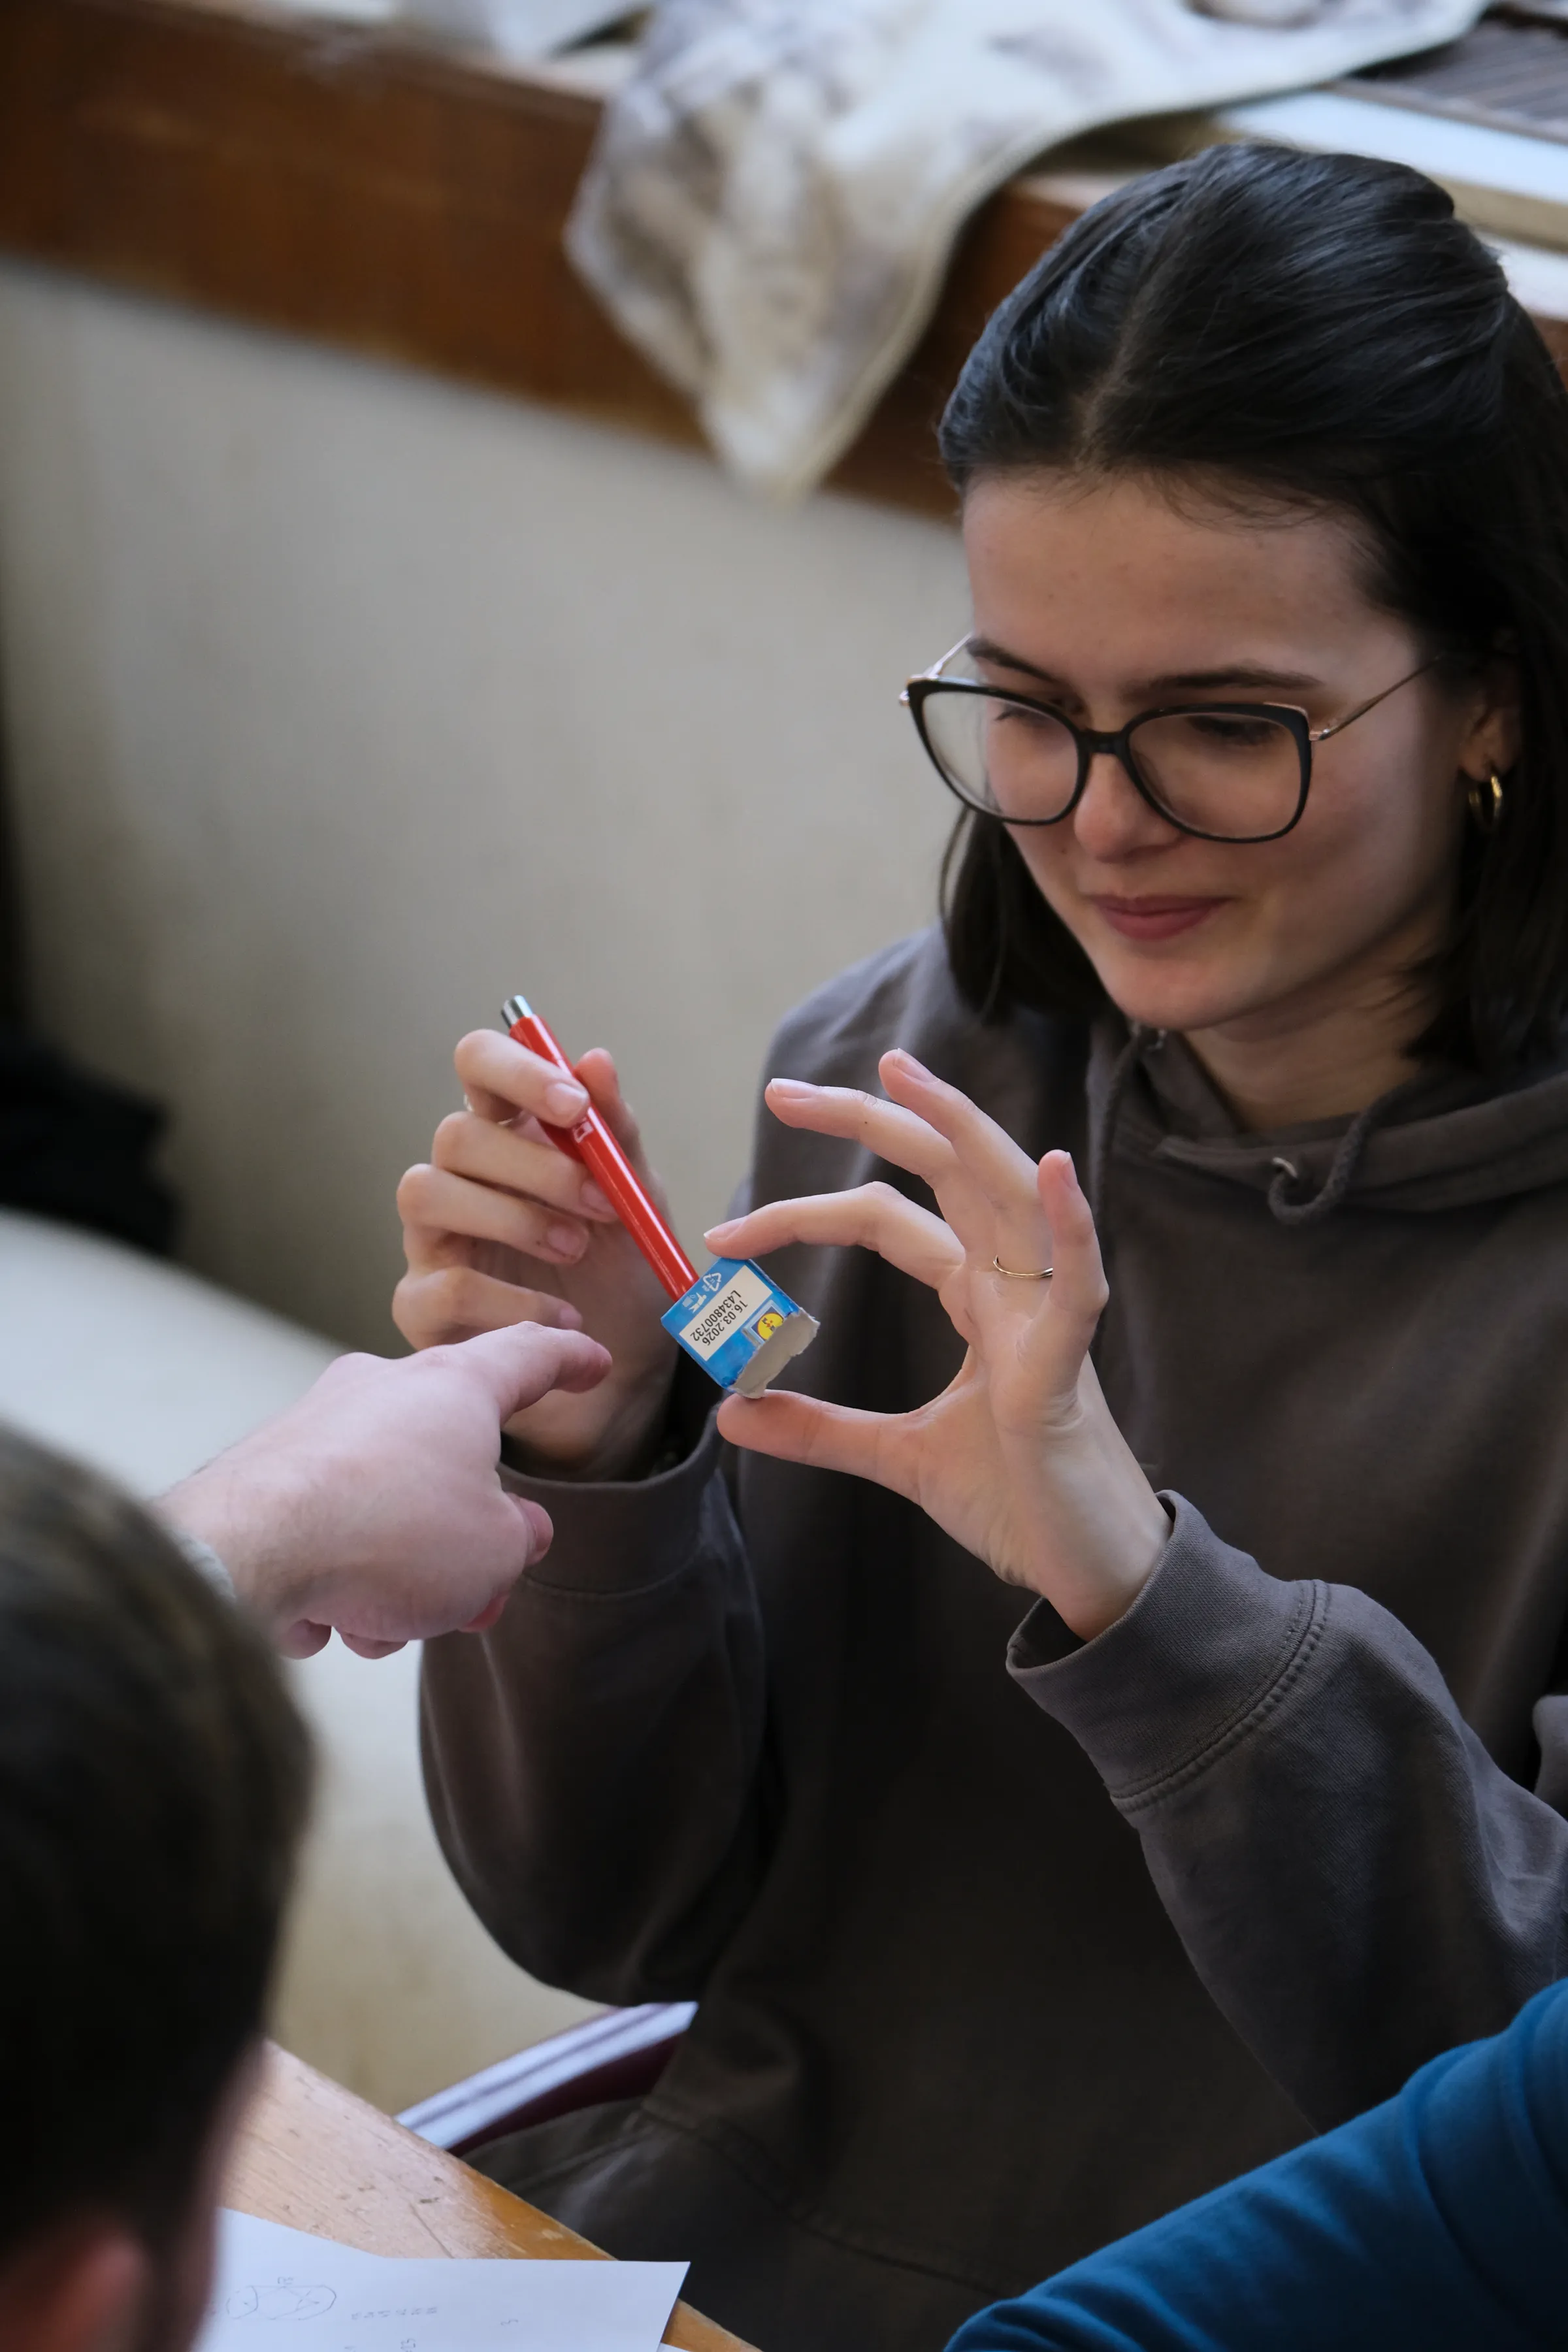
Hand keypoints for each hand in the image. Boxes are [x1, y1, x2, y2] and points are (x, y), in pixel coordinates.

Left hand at [158, 1322, 610, 1655]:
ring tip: (386, 1621)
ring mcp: (318, 1429)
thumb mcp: (496, 1551)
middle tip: (476, 1594)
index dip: (569, 1361)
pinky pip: (329, 1531)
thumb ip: (519, 1536)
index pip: (528, 1356)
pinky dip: (339, 1578)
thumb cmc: (388, 1534)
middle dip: (465, 1538)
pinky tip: (327, 1617)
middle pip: (450, 1461)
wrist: (247, 1555)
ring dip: (400, 1575)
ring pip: (388, 1510)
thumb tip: (514, 1529)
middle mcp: (380, 1391)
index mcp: (452, 1386)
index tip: (591, 1360)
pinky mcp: (267, 1475)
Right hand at [393, 1030, 677, 1477]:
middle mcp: (458, 1179)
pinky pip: (443, 1285)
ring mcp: (431, 1241)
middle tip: (602, 1206)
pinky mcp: (420, 1307)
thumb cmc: (622, 1275)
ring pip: (426, 1192)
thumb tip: (596, 1059)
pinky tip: (562, 1319)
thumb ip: (617, 1134)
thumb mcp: (639, 1200)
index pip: (477, 1064)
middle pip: (455, 1134)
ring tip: (576, 1252)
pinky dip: (511, 1299)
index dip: (515, 1070)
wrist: (624, 1375)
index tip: (573, 1106)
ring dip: (514, 1218)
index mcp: (509, 1135)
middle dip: (536, 1166)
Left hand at [704, 1050, 1167, 1640]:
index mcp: (978, 1298)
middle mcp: (1013, 1289)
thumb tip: (733, 1414)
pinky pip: (1078, 1286)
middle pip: (945, 1173)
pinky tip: (1053, 1169)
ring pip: (1009, 1196)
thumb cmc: (1019, 1501)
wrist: (1087, 1571)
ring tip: (905, 1078)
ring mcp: (1046, 1319)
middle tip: (782, 1088)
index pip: (887, 1218)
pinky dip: (1070, 1227)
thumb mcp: (899, 1458)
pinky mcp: (1069, 1369)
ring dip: (960, 1130)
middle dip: (870, 1120)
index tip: (723, 1235)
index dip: (805, 1212)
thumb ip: (821, 1429)